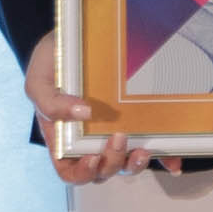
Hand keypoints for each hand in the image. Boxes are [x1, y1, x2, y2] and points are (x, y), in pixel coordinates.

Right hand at [27, 30, 162, 183]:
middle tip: (118, 138)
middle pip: (102, 170)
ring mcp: (113, 132)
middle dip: (112, 163)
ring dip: (135, 164)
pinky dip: (163, 158)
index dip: (82, 173)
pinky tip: (173, 159)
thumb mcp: (39, 82)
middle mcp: (89, 141)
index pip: (70, 171)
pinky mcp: (135, 122)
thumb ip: (51, 103)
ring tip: (143, 150)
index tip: (92, 158)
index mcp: (64, 139)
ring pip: (125, 163)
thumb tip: (83, 113)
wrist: (74, 37)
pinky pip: (151, 146)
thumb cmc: (53, 63)